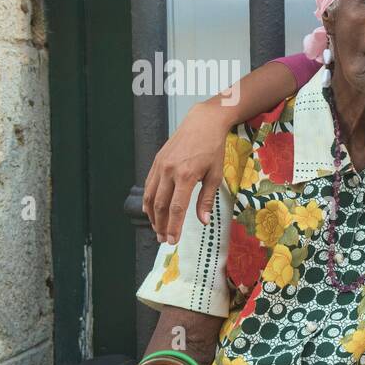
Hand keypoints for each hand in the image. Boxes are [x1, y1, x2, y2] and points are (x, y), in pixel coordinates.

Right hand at [142, 101, 229, 246]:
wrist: (202, 123)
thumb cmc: (213, 149)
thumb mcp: (215, 175)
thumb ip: (206, 199)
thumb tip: (203, 221)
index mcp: (186, 176)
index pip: (176, 208)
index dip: (173, 227)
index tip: (173, 240)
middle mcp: (169, 171)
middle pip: (161, 206)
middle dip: (161, 225)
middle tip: (164, 239)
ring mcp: (160, 166)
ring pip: (151, 197)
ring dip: (152, 216)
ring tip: (157, 229)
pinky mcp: (156, 162)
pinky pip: (149, 185)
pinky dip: (149, 200)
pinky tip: (152, 211)